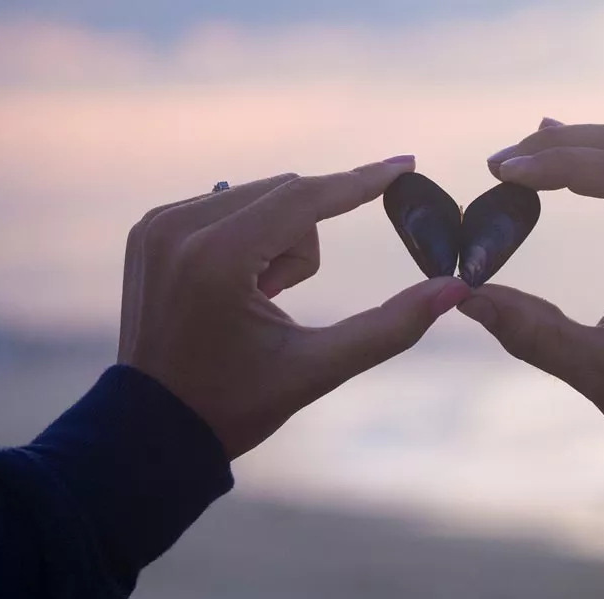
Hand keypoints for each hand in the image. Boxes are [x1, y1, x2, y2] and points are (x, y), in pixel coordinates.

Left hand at [118, 158, 471, 458]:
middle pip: (286, 194)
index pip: (304, 197)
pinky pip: (226, 205)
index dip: (361, 182)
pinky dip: (247, 238)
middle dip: (304, 244)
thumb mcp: (318, 370)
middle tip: (277, 301)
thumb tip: (454, 289)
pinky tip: (230, 289)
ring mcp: (157, 225)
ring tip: (253, 300)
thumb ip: (390, 327)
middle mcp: (178, 227)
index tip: (406, 165)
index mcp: (216, 260)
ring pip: (260, 196)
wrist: (153, 429)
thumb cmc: (235, 404)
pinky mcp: (148, 229)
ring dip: (277, 240)